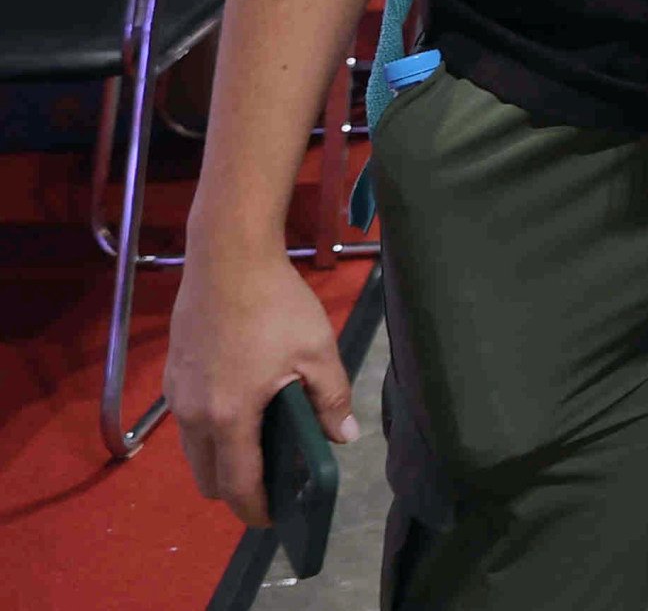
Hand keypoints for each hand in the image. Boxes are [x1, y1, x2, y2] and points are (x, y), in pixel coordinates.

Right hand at [166, 245, 356, 525]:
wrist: (227, 259)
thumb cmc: (275, 304)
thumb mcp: (316, 351)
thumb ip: (331, 399)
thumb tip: (343, 437)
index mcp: (229, 417)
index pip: (238, 485)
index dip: (256, 509)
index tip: (275, 519)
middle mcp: (193, 416)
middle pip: (207, 478)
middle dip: (236, 490)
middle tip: (272, 482)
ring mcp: (177, 397)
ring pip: (193, 453)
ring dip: (220, 461)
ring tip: (260, 448)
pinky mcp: (173, 378)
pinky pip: (188, 425)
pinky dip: (209, 434)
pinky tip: (241, 412)